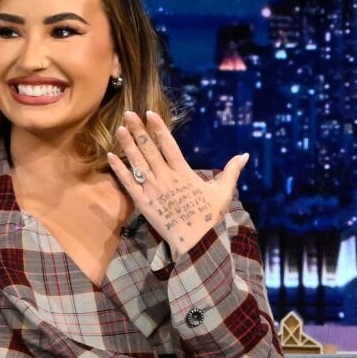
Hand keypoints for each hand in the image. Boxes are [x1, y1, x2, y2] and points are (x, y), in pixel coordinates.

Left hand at [106, 110, 245, 255]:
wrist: (194, 243)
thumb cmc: (209, 218)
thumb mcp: (223, 193)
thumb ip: (231, 172)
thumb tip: (245, 155)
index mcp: (184, 174)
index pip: (169, 146)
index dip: (159, 129)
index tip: (150, 114)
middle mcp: (166, 178)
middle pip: (150, 150)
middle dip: (139, 130)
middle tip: (129, 113)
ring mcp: (152, 190)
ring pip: (137, 163)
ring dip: (128, 145)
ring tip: (120, 128)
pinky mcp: (142, 202)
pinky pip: (128, 183)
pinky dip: (119, 169)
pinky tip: (111, 156)